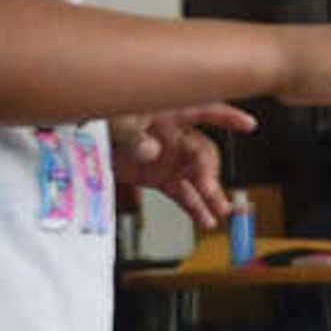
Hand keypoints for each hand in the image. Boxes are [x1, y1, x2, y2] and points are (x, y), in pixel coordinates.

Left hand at [108, 103, 251, 230]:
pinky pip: (183, 194)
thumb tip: (152, 151)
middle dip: (209, 172)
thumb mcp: (116, 121)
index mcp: (169, 113)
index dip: (227, 117)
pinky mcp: (160, 178)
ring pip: (197, 178)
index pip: (204, 110)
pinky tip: (206, 220)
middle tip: (208, 189)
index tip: (249, 125)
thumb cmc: (101, 118)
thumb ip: (135, 136)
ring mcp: (170, 159)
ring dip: (210, 195)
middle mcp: (176, 136)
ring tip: (221, 212)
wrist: (81, 141)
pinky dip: (194, 208)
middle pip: (203, 154)